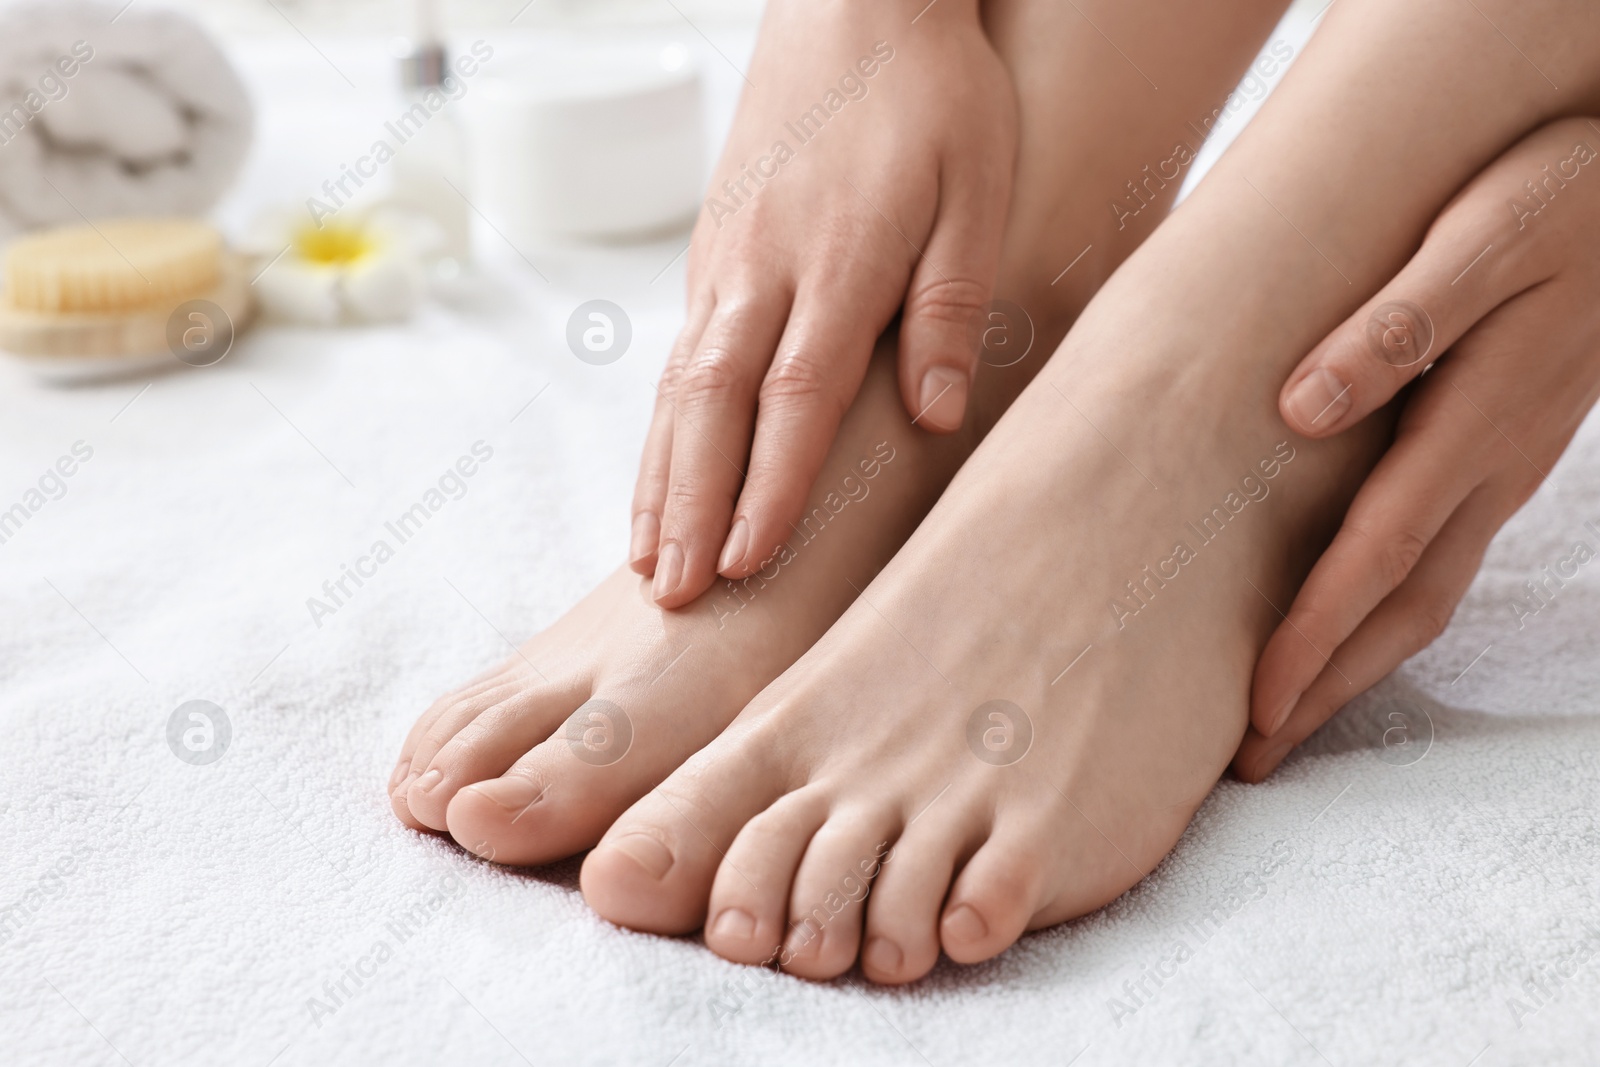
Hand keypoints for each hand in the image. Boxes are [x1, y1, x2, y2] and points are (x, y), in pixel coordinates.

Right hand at [632, 0, 1015, 606]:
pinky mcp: (713, 251)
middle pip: (713, 408)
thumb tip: (932, 412)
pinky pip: (677, 358)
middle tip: (670, 598)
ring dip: (661, 481)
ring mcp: (724, 260)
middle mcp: (760, 269)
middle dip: (690, 508)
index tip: (748, 565)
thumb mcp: (977, 185)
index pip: (793, 396)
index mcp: (834, 259)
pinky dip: (663, 430)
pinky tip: (660, 478)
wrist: (856, 1)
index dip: (769, 487)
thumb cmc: (933, 93)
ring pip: (679, 389)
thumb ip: (949, 300)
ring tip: (647, 565)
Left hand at [1236, 116, 1599, 780]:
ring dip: (1353, 665)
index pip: (1377, 555)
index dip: (1313, 636)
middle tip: (1251, 760)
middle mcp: (1492, 466)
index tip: (1257, 706)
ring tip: (1284, 721)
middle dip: (1325, 689)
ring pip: (1424, 595)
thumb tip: (1301, 407)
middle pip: (1402, 608)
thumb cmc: (1559, 195)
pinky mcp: (1502, 452)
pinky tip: (1345, 626)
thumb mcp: (1481, 235)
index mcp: (1475, 422)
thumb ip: (1399, 321)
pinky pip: (1439, 560)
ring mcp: (1503, 468)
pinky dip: (1384, 613)